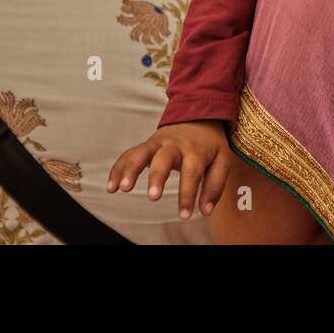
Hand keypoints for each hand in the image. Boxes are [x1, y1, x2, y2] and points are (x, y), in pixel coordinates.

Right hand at [107, 121, 232, 219]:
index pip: (192, 173)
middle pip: (164, 158)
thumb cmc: (209, 145)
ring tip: (123, 188)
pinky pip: (129, 155)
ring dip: (130, 169)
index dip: (187, 195)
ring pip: (141, 152)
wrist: (198, 116)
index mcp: (196, 150)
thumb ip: (215, 186)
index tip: (184, 216)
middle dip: (157, 177)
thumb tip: (205, 210)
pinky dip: (119, 169)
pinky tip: (112, 187)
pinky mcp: (146, 145)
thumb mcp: (222, 160)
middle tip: (153, 197)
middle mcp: (175, 145)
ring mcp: (157, 143)